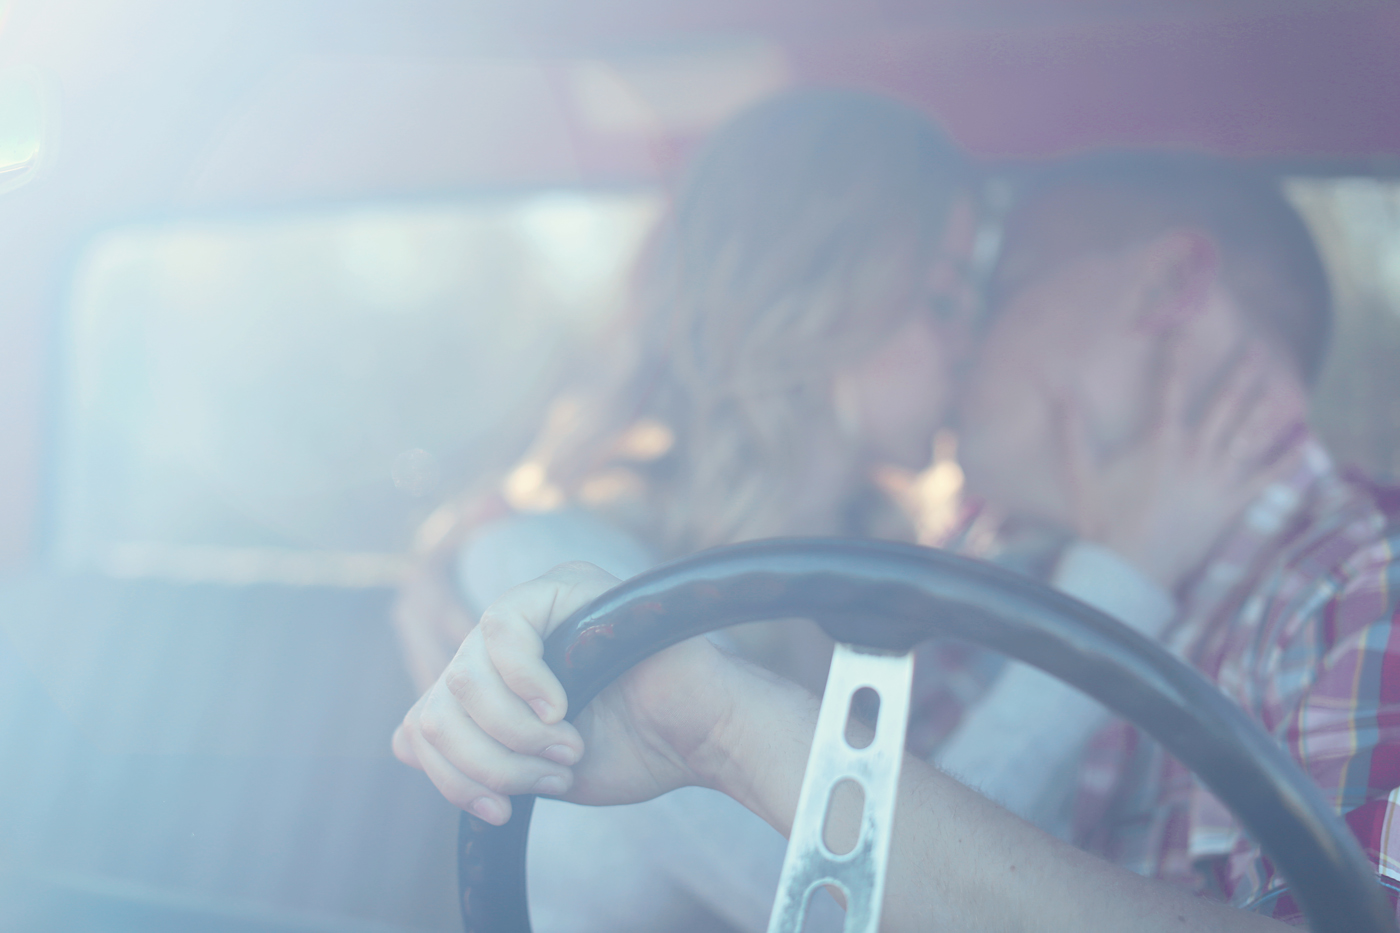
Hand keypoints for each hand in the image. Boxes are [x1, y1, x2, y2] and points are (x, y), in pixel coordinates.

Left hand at [392, 561, 742, 823]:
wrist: (704, 736)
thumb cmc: (637, 749)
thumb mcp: (535, 767)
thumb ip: (475, 754)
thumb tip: (402, 739)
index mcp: (499, 678)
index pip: (428, 714)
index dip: (450, 771)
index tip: (499, 810)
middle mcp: (511, 635)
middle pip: (440, 698)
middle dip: (486, 758)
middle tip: (548, 774)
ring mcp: (536, 604)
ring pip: (463, 673)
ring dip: (513, 731)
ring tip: (567, 746)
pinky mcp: (564, 585)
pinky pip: (502, 627)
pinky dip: (526, 684)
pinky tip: (564, 706)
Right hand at [1054, 341, 1306, 590]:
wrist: (1132, 571)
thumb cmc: (1104, 524)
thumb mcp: (1080, 477)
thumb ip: (1071, 433)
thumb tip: (1057, 393)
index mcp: (1161, 445)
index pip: (1170, 390)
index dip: (1176, 358)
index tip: (1182, 330)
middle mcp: (1196, 455)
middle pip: (1224, 406)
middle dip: (1241, 375)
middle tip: (1256, 349)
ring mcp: (1218, 480)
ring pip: (1248, 435)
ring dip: (1264, 407)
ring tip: (1277, 384)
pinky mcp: (1231, 505)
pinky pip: (1265, 479)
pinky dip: (1285, 460)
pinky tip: (1303, 441)